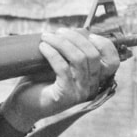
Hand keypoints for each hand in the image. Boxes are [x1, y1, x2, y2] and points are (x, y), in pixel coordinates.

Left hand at [1, 29, 119, 128]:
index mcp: (95, 79)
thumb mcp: (61, 63)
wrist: (24, 106)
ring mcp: (80, 93)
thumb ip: (72, 51)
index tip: (86, 33)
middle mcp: (92, 87)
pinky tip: (43, 47)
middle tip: (57, 32)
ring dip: (62, 43)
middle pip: (93, 55)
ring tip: (46, 37)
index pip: (112, 61)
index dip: (103, 43)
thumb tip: (76, 30)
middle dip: (75, 37)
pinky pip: (63, 68)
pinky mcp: (66, 96)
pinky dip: (52, 53)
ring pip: (79, 59)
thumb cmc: (41, 81)